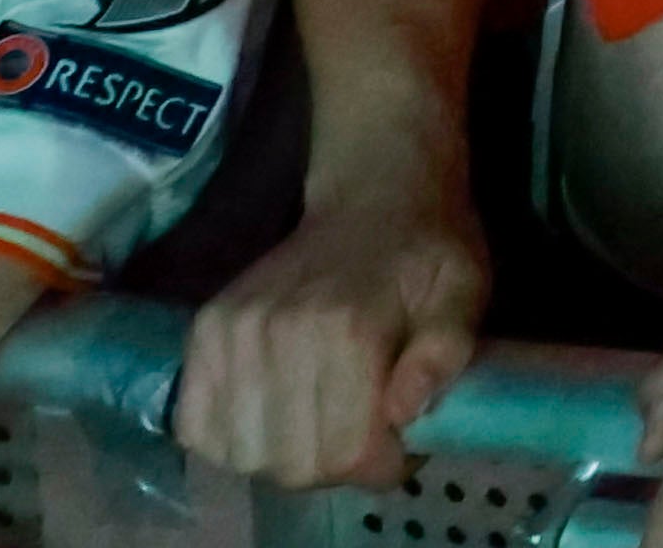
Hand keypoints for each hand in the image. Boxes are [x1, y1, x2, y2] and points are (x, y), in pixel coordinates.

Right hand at [174, 177, 493, 485]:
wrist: (373, 196)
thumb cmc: (425, 251)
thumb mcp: (464, 291)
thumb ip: (446, 352)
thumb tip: (403, 412)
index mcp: (348, 328)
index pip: (347, 451)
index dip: (382, 464)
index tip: (400, 443)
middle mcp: (278, 333)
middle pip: (294, 464)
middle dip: (337, 465)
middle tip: (363, 432)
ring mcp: (231, 333)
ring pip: (246, 454)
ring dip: (286, 456)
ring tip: (321, 421)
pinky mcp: (202, 333)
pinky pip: (198, 428)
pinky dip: (235, 439)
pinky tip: (273, 415)